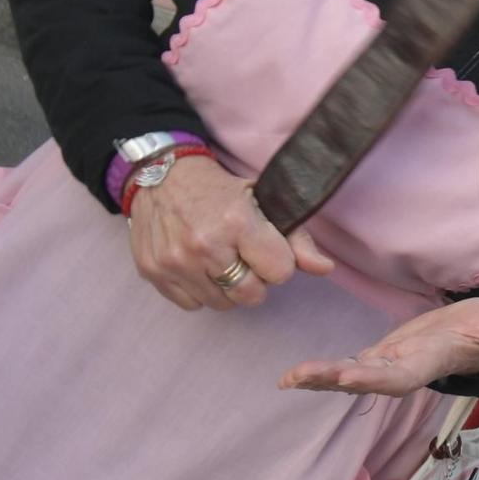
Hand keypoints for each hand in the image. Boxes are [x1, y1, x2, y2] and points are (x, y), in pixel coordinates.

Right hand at [128, 154, 333, 310]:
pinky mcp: (152, 272)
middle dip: (255, 280)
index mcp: (236, 222)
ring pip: (222, 304)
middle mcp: (203, 244)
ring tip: (221, 260)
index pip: (280, 272)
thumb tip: (325, 269)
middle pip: (251, 295)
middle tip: (244, 258)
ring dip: (227, 288)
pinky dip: (200, 291)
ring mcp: (174, 261)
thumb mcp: (264, 202)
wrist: (161, 175)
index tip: (268, 250)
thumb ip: (297, 239)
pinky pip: (192, 304)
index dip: (278, 264)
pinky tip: (198, 266)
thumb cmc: (219, 191)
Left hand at [278, 298, 478, 395]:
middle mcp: (404, 371)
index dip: (374, 376)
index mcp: (428, 363)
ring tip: (287, 380)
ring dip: (319, 378)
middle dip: (334, 379)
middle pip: (365, 380)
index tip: (350, 374)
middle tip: (299, 377)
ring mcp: (389, 367)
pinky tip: (291, 378)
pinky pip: (346, 367)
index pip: (399, 375)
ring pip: (350, 376)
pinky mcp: (381, 358)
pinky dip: (320, 372)